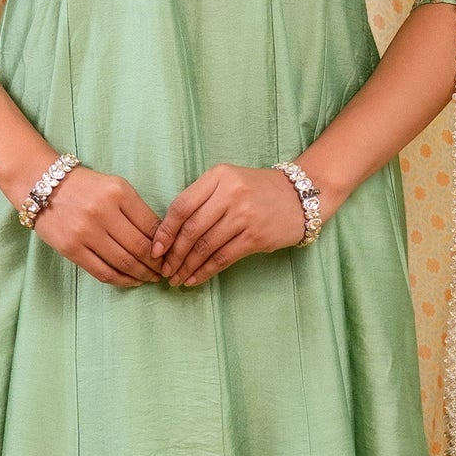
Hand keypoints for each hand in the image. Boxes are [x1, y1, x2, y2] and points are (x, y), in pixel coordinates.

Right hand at [31, 163, 163, 286]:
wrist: (41, 183)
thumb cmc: (84, 186)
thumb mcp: (114, 186)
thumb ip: (136, 209)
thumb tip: (160, 240)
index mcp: (118, 192)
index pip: (152, 225)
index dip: (166, 244)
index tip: (171, 253)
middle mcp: (102, 211)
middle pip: (140, 247)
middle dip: (158, 264)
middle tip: (166, 271)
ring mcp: (85, 232)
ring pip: (124, 262)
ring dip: (143, 274)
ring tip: (152, 277)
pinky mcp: (71, 248)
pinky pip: (103, 272)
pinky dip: (122, 280)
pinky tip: (132, 281)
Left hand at [152, 164, 310, 287]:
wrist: (300, 196)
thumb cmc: (258, 190)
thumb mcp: (229, 181)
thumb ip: (203, 198)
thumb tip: (170, 234)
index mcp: (218, 176)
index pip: (182, 206)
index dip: (165, 231)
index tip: (155, 250)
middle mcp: (230, 193)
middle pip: (191, 229)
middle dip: (173, 254)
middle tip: (164, 270)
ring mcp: (244, 215)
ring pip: (206, 246)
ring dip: (187, 266)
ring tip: (176, 278)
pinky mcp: (256, 236)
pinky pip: (223, 258)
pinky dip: (205, 271)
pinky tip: (195, 279)